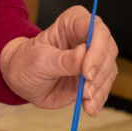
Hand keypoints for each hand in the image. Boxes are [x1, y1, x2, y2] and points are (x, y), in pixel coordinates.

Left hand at [0, 5, 118, 115]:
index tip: (87, 73)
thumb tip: (83, 54)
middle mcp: (88, 36)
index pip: (97, 29)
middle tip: (85, 92)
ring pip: (108, 70)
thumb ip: (62, 60)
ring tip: (86, 103)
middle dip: (99, 74)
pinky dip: (98, 99)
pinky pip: (103, 86)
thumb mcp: (40, 61)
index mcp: (74, 22)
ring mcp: (92, 57)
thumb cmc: (27, 63)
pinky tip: (90, 108)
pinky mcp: (93, 76)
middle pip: (108, 51)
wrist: (23, 81)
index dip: (97, 50)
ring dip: (100, 89)